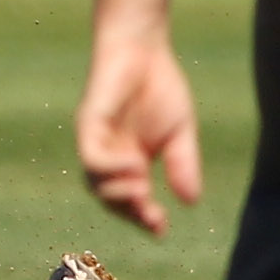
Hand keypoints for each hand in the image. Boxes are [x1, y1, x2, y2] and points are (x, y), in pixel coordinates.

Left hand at [77, 28, 202, 235]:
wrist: (144, 48)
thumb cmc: (160, 87)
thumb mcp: (181, 134)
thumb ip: (184, 165)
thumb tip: (191, 202)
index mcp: (130, 162)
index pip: (129, 201)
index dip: (141, 219)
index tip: (161, 230)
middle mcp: (110, 155)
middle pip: (108, 198)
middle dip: (129, 214)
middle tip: (153, 218)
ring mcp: (97, 140)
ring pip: (94, 183)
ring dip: (118, 194)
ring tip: (143, 191)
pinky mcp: (89, 122)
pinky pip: (91, 156)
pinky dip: (111, 167)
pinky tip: (134, 165)